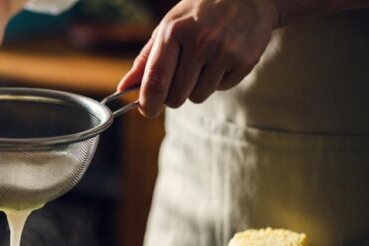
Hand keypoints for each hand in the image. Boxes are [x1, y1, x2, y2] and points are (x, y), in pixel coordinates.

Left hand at [118, 0, 278, 116]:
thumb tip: (123, 88)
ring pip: (198, 96)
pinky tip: (222, 59)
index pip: (156, 80)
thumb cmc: (199, 13)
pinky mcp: (245, 61)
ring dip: (197, 87)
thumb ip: (146, 59)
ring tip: (204, 62)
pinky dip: (218, 81)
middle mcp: (200, 41)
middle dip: (173, 95)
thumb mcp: (169, 27)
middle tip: (179, 78)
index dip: (148, 103)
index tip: (147, 110)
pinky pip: (221, 89)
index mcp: (174, 31)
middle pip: (176, 96)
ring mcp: (224, 51)